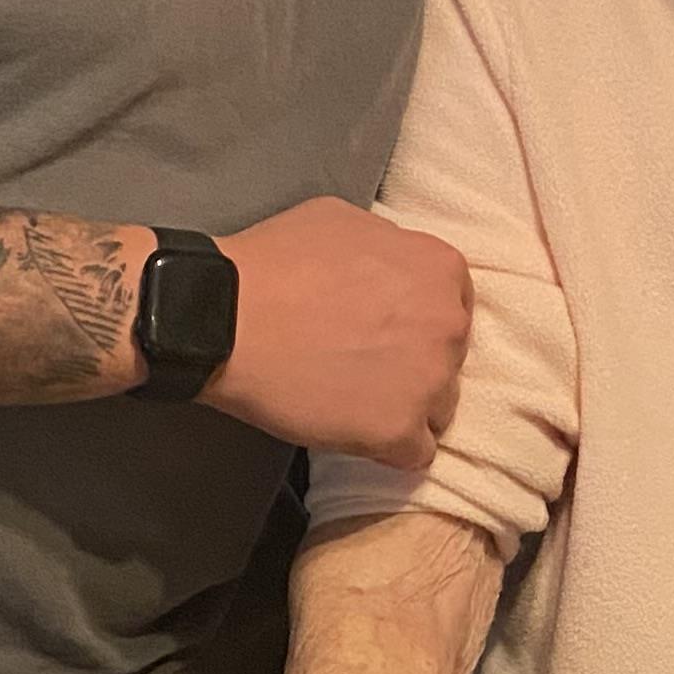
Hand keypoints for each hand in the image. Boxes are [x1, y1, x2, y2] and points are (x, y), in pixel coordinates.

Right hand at [204, 202, 471, 468]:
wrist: (224, 318)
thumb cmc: (274, 263)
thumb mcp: (344, 221)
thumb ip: (388, 246)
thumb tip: (392, 266)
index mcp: (440, 270)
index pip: (450, 307)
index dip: (414, 323)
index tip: (379, 331)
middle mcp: (449, 324)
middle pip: (448, 360)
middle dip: (411, 365)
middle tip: (358, 365)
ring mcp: (429, 382)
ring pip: (437, 408)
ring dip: (402, 407)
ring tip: (350, 401)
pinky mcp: (399, 430)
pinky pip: (415, 452)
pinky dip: (388, 448)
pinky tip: (353, 433)